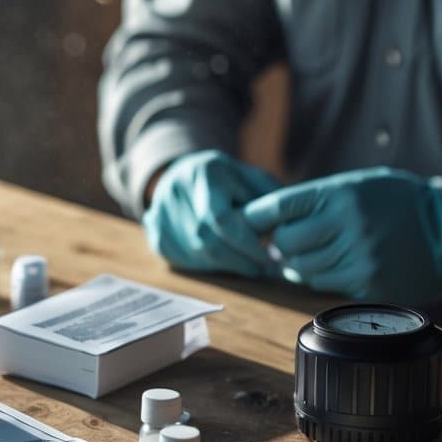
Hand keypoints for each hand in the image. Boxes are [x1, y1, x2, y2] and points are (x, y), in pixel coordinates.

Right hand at [143, 150, 282, 277]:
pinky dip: (206, 265)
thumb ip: (269, 198)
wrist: (182, 173)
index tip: (270, 256)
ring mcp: (160, 212)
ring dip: (225, 266)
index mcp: (204, 173)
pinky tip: (223, 262)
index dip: (248, 244)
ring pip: (195, 254)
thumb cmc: (225, 178)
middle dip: (240, 260)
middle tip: (263, 268)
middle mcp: (176, 191)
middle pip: (207, 241)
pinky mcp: (154, 231)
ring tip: (248, 267)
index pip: (223, 219)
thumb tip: (287, 228)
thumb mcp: (250, 177)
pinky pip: (181, 259)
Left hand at [242, 167, 441, 303]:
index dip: (255, 216)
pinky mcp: (367, 283)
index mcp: (339, 194)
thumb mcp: (355, 186)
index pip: (278, 206)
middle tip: (283, 242)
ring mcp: (357, 257)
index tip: (245, 222)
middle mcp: (346, 224)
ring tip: (310, 253)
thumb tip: (267, 220)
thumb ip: (314, 200)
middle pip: (284, 242)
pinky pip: (323, 284)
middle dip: (279, 243)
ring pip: (301, 268)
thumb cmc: (395, 202)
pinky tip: (333, 265)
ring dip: (298, 263)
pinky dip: (321, 277)